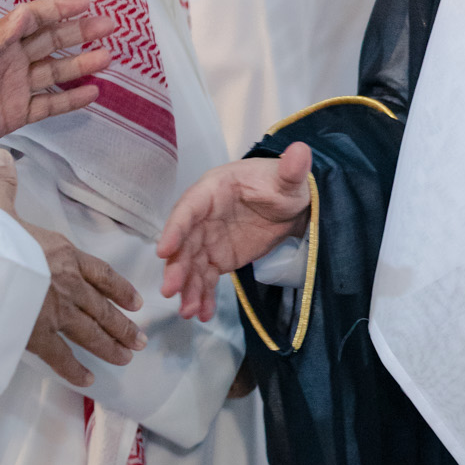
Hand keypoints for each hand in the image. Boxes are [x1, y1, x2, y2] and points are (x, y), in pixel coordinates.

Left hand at [0, 0, 113, 151]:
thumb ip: (2, 35)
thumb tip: (27, 12)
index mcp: (1, 41)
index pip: (36, 19)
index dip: (60, 9)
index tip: (86, 2)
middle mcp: (14, 60)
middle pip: (52, 42)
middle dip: (80, 33)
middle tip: (107, 25)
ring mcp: (18, 86)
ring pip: (57, 72)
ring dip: (82, 64)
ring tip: (106, 57)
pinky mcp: (19, 112)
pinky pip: (51, 104)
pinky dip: (72, 99)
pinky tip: (91, 92)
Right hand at [0, 148, 145, 387]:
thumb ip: (4, 186)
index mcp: (64, 255)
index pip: (101, 273)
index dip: (119, 288)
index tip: (136, 301)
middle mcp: (68, 284)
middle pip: (103, 308)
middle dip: (123, 325)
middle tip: (141, 340)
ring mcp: (56, 312)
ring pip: (92, 332)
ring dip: (111, 346)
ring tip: (128, 357)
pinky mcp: (39, 336)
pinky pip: (62, 357)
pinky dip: (76, 370)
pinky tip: (89, 380)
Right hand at [158, 142, 313, 323]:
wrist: (292, 205)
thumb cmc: (283, 184)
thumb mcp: (289, 178)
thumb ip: (292, 169)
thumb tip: (301, 151)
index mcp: (214, 189)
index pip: (189, 208)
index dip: (175, 228)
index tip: (163, 250)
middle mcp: (204, 215)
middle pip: (184, 242)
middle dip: (177, 266)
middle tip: (171, 291)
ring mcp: (208, 239)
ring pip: (191, 264)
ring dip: (187, 287)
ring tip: (188, 311)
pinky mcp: (218, 258)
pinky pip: (205, 277)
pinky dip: (202, 294)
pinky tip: (202, 313)